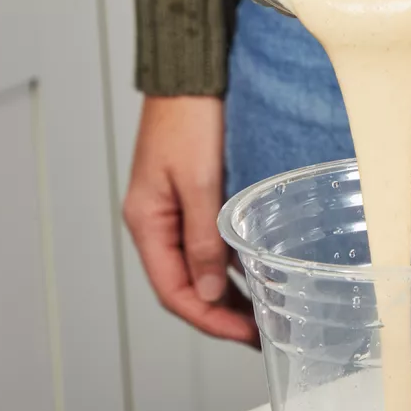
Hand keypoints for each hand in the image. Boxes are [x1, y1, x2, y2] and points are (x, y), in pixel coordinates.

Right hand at [123, 96, 258, 343]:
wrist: (192, 74)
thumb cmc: (189, 119)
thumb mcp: (199, 183)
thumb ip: (203, 240)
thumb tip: (210, 294)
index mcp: (147, 223)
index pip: (173, 292)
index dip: (209, 320)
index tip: (244, 337)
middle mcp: (156, 221)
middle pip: (185, 285)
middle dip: (221, 315)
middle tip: (261, 335)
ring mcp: (173, 209)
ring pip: (199, 267)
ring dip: (228, 293)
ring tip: (264, 314)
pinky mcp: (192, 195)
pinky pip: (208, 243)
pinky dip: (231, 264)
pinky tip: (257, 273)